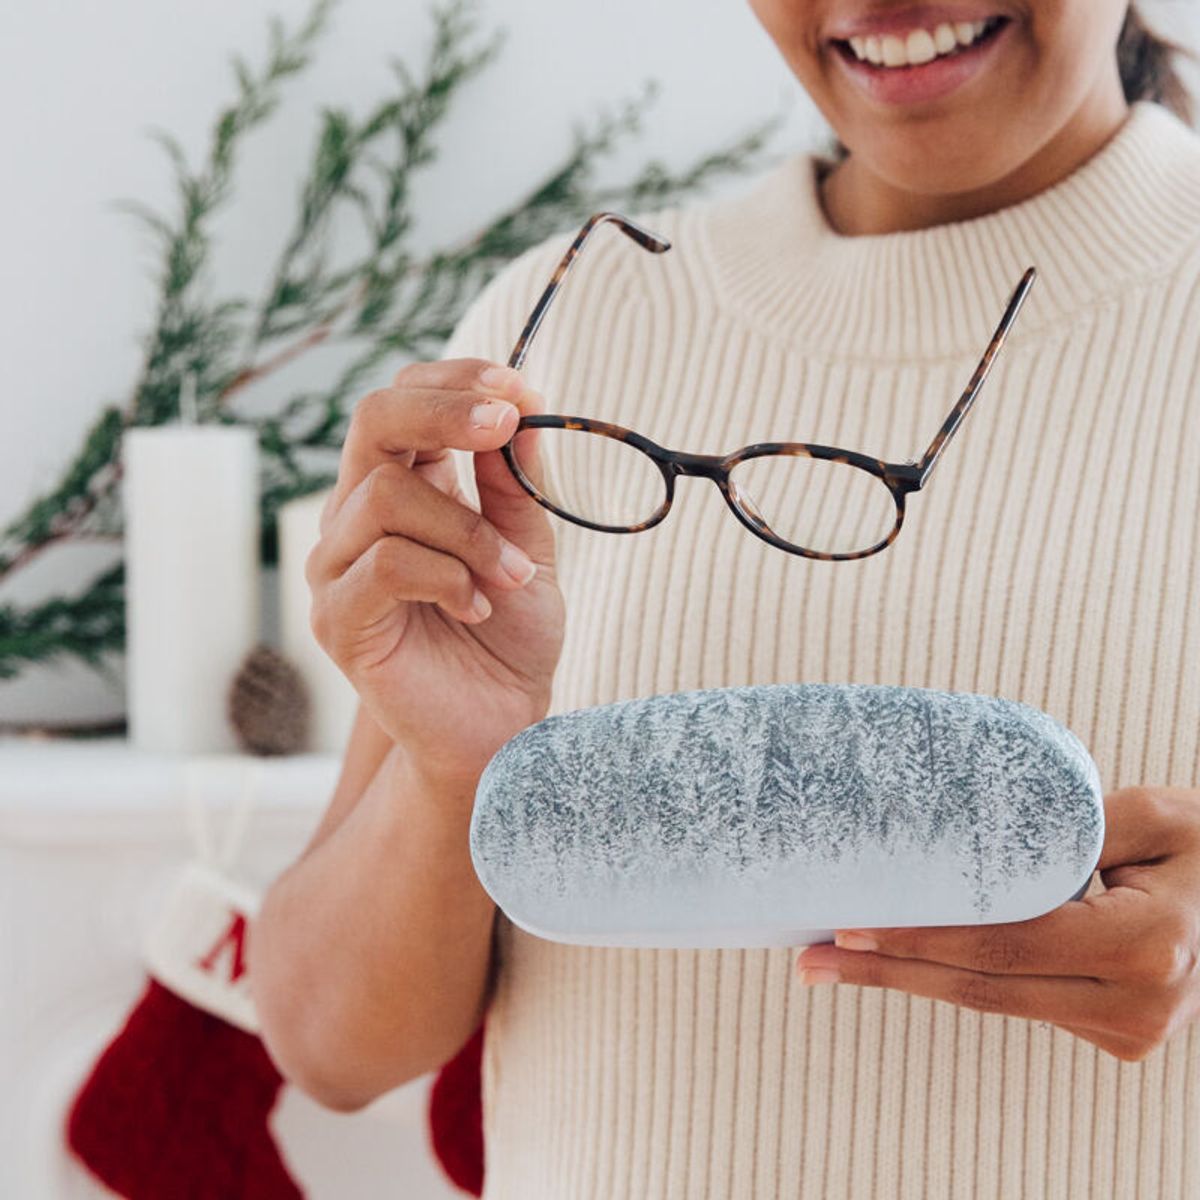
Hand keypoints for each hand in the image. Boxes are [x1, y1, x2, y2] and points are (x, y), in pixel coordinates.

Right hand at [307, 357, 565, 788]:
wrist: (500, 725)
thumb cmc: (510, 636)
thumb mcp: (529, 549)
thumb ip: (517, 488)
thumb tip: (522, 413)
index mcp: (407, 488)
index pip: (404, 402)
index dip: (455, 382)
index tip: (521, 389)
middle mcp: (359, 516)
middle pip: (372, 420)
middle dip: (444, 409)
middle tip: (506, 418)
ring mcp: (338, 566)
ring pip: (386, 494)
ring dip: (468, 529)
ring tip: (511, 575)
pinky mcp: (337, 619)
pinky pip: (384, 564)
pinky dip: (446, 576)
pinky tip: (475, 606)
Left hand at [794, 786, 1199, 1060]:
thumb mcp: (1155, 814)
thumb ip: (1073, 821)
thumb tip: (964, 830)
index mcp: (1145, 947)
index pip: (1001, 945)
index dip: (919, 937)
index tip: (848, 926)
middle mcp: (1138, 1003)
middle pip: (983, 987)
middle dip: (890, 971)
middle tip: (809, 961)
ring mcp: (1128, 1029)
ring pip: (994, 1001)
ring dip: (911, 978)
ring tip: (833, 964)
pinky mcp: (1115, 1032)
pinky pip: (1018, 998)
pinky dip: (958, 977)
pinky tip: (903, 960)